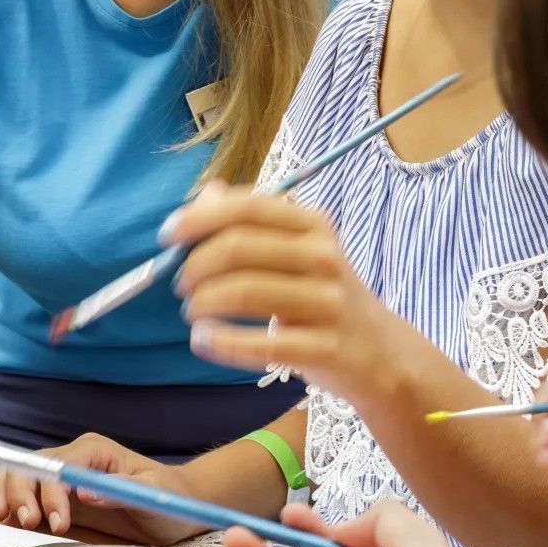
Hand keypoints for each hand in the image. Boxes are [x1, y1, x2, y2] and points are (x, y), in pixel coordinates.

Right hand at [0, 433, 201, 542]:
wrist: (175, 506)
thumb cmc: (169, 496)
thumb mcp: (153, 494)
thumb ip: (120, 490)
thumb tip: (83, 491)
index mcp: (95, 450)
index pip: (62, 463)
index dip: (53, 491)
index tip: (56, 522)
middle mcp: (74, 458)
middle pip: (34, 465)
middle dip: (22, 492)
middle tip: (26, 523)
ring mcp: (62, 477)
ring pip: (21, 475)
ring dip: (8, 494)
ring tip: (2, 519)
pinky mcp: (58, 498)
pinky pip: (26, 494)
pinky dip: (10, 503)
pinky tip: (2, 519)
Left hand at [171, 183, 408, 400]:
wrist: (379, 352)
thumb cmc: (322, 295)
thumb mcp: (297, 250)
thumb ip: (251, 221)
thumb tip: (207, 194)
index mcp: (313, 224)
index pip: (247, 207)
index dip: (198, 218)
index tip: (168, 237)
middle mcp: (323, 257)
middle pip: (239, 248)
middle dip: (195, 265)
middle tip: (180, 284)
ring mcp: (327, 302)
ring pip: (244, 292)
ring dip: (203, 302)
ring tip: (192, 312)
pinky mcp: (323, 347)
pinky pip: (259, 343)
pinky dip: (220, 341)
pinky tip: (203, 341)